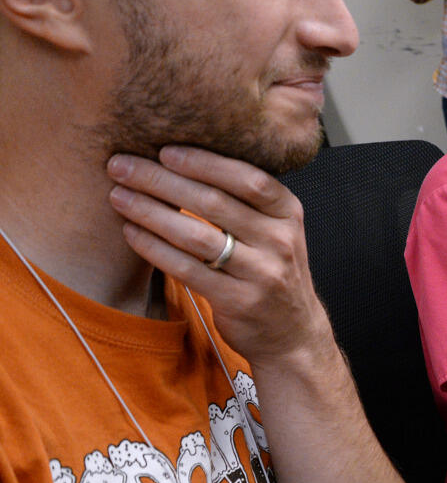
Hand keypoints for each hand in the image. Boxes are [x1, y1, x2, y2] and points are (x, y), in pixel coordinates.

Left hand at [106, 146, 329, 362]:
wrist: (292, 331)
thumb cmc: (270, 269)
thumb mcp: (274, 230)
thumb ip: (244, 200)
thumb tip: (182, 158)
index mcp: (288, 214)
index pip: (248, 179)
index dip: (204, 162)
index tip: (164, 150)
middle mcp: (280, 241)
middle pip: (215, 203)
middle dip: (161, 180)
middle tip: (121, 165)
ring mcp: (262, 273)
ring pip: (196, 236)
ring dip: (150, 212)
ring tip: (118, 196)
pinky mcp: (238, 301)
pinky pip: (187, 269)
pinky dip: (154, 248)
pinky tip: (131, 233)